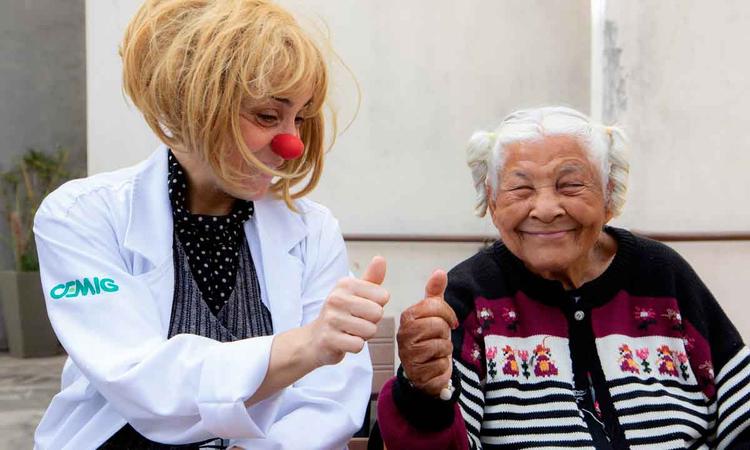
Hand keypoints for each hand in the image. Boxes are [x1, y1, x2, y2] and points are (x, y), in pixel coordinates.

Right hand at [308, 256, 388, 366]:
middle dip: (371, 322)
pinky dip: (355, 346)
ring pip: (370, 330)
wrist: (314, 339)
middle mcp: (336, 298)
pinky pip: (359, 345)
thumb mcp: (355, 293)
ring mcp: (331, 318)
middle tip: (355, 322)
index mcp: (346, 284)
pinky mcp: (329, 339)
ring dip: (363, 335)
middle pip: (378, 313)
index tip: (360, 309)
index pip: (383, 296)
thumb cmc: (340, 314)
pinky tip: (343, 341)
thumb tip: (380, 259)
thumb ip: (371, 278)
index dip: (376, 306)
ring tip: (349, 331)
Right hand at [397, 270, 457, 396]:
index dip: (448, 313)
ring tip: (436, 352)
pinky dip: (443, 366)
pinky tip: (435, 365)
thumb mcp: (434, 314)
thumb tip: (439, 272)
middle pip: (439, 325)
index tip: (450, 321)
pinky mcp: (417, 373)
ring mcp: (408, 355)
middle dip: (445, 334)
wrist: (426, 371)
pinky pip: (442, 364)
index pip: (434, 305)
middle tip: (439, 338)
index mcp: (407, 317)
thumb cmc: (430, 339)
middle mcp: (404, 334)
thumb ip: (435, 293)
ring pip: (441, 345)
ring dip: (445, 350)